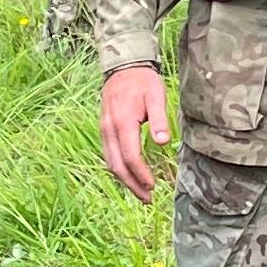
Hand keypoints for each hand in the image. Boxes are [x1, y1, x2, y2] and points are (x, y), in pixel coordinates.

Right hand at [99, 66, 171, 198]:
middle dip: (132, 185)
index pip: (131, 157)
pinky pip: (109, 155)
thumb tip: (163, 142)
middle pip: (117, 166)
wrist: (123, 67)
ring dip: (125, 180)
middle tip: (147, 199)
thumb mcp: (156, 95)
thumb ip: (159, 119)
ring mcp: (104, 130)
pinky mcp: (104, 130)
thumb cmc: (142, 81)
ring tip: (141, 193)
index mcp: (122, 122)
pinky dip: (119, 169)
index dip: (141, 174)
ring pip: (111, 163)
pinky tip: (130, 176)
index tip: (153, 186)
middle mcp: (109, 129)